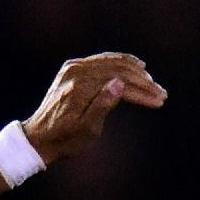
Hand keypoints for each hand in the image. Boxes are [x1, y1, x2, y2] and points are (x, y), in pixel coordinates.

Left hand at [23, 53, 167, 163]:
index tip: (159, 101)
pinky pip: (101, 60)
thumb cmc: (64, 139)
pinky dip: (119, 63)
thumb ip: (103, 105)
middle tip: (161, 93)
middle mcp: (75, 72)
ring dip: (135, 70)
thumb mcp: (86, 129)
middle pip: (118, 69)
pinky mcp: (71, 68)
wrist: (38, 138)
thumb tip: (120, 83)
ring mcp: (72, 68)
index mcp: (80, 87)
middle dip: (143, 81)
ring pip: (112, 62)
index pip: (120, 83)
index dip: (143, 92)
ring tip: (152, 81)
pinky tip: (135, 65)